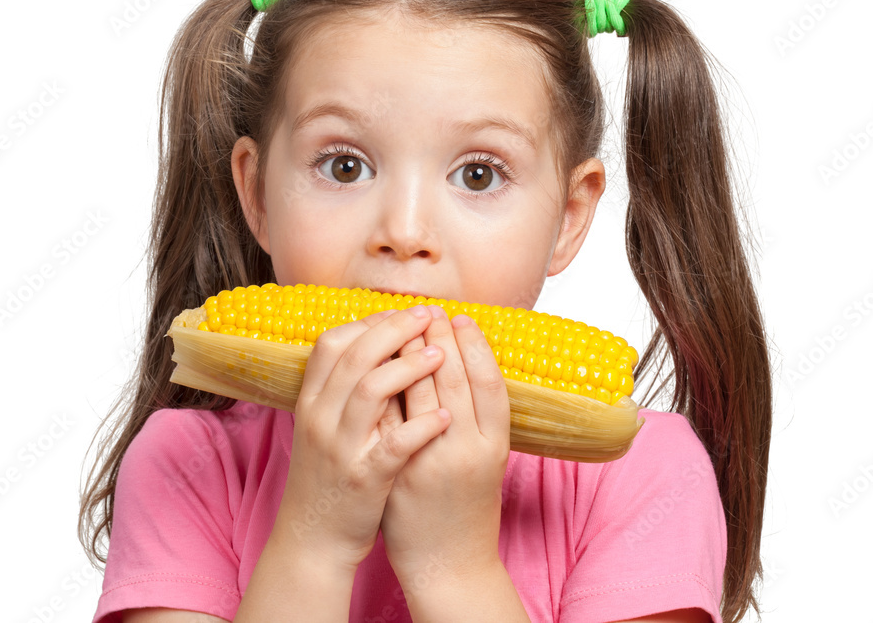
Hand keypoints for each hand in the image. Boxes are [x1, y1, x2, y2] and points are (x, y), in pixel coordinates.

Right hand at [269, 306, 450, 574]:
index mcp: (310, 402)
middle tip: (429, 316)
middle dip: (396, 329)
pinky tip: (448, 415)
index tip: (402, 314)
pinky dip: (423, 426)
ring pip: (371, 390)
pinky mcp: (363, 479)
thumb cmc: (328, 476)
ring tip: (441, 355)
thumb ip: (341, 388)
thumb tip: (375, 342)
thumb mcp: (321, 425)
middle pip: (355, 356)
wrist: (312, 540)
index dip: (369, 322)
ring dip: (409, 367)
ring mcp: (339, 449)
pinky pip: (395, 445)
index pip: (332, 342)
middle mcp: (319, 419)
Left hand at [381, 305, 510, 596]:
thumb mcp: (486, 457)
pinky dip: (383, 389)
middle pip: (452, 379)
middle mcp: (466, 451)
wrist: (448, 561)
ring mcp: (429, 462)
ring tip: (402, 327)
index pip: (488, 381)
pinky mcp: (398, 471)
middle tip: (428, 310)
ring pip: (418, 393)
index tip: (461, 317)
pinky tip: (377, 364)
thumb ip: (477, 415)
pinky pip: (388, 420)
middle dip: (438, 338)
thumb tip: (459, 360)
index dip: (475, 345)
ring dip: (408, 354)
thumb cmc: (468, 504)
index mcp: (495, 445)